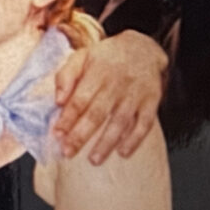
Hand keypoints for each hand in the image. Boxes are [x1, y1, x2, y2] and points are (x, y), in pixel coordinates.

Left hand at [53, 30, 164, 163]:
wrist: (143, 48)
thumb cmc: (106, 58)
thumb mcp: (82, 57)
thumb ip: (66, 76)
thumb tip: (57, 100)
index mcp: (97, 73)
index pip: (80, 99)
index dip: (67, 118)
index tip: (57, 134)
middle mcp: (116, 84)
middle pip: (97, 113)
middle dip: (81, 134)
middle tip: (68, 152)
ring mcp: (135, 94)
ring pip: (120, 121)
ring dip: (107, 142)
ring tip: (94, 160)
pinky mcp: (151, 101)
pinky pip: (144, 123)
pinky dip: (135, 139)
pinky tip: (123, 153)